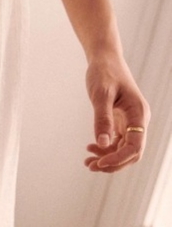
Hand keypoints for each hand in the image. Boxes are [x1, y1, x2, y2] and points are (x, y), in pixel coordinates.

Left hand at [84, 52, 149, 172]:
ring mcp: (130, 122)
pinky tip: (90, 148)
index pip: (135, 146)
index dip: (118, 159)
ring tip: (87, 161)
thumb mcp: (101, 95)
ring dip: (107, 158)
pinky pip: (116, 142)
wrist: (104, 60)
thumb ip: (102, 119)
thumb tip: (102, 143)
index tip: (99, 162)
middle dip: (112, 163)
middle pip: (131, 153)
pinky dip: (104, 149)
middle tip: (90, 166)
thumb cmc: (104, 74)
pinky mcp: (121, 122)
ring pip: (123, 150)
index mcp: (139, 114)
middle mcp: (138, 120)